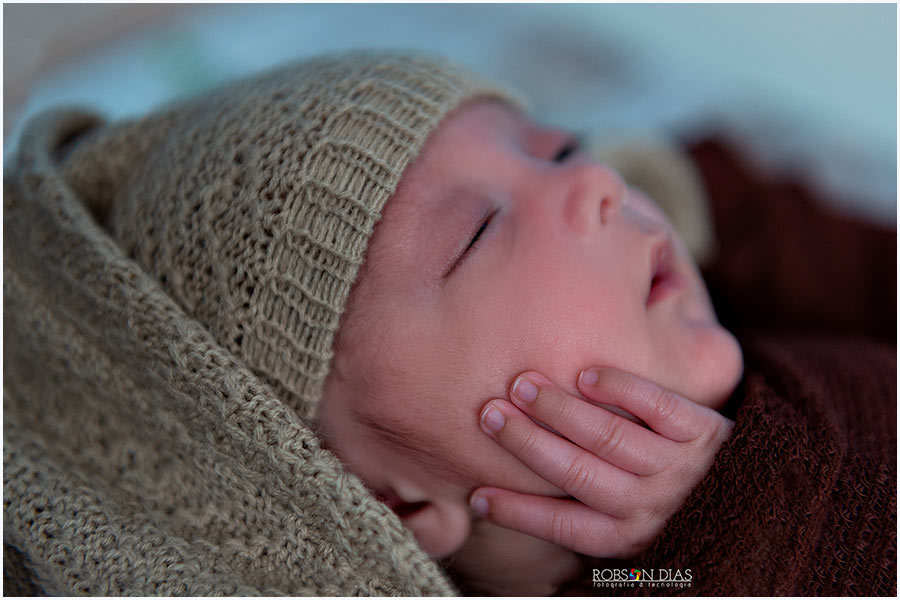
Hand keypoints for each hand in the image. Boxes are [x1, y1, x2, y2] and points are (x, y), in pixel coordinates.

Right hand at [469, 367, 733, 557]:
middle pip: (579, 474)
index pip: (566, 526)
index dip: (520, 512)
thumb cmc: (670, 504)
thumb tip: (504, 500)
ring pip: (611, 437)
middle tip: (489, 415)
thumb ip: (584, 512)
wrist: (750, 489)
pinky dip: (621, 389)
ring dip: (562, 410)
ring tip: (523, 385)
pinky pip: (658, 406)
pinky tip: (587, 373)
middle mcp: (652, 505)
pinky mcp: (703, 429)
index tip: (478, 493)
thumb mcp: (630, 523)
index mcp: (629, 535)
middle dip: (528, 444)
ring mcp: (679, 465)